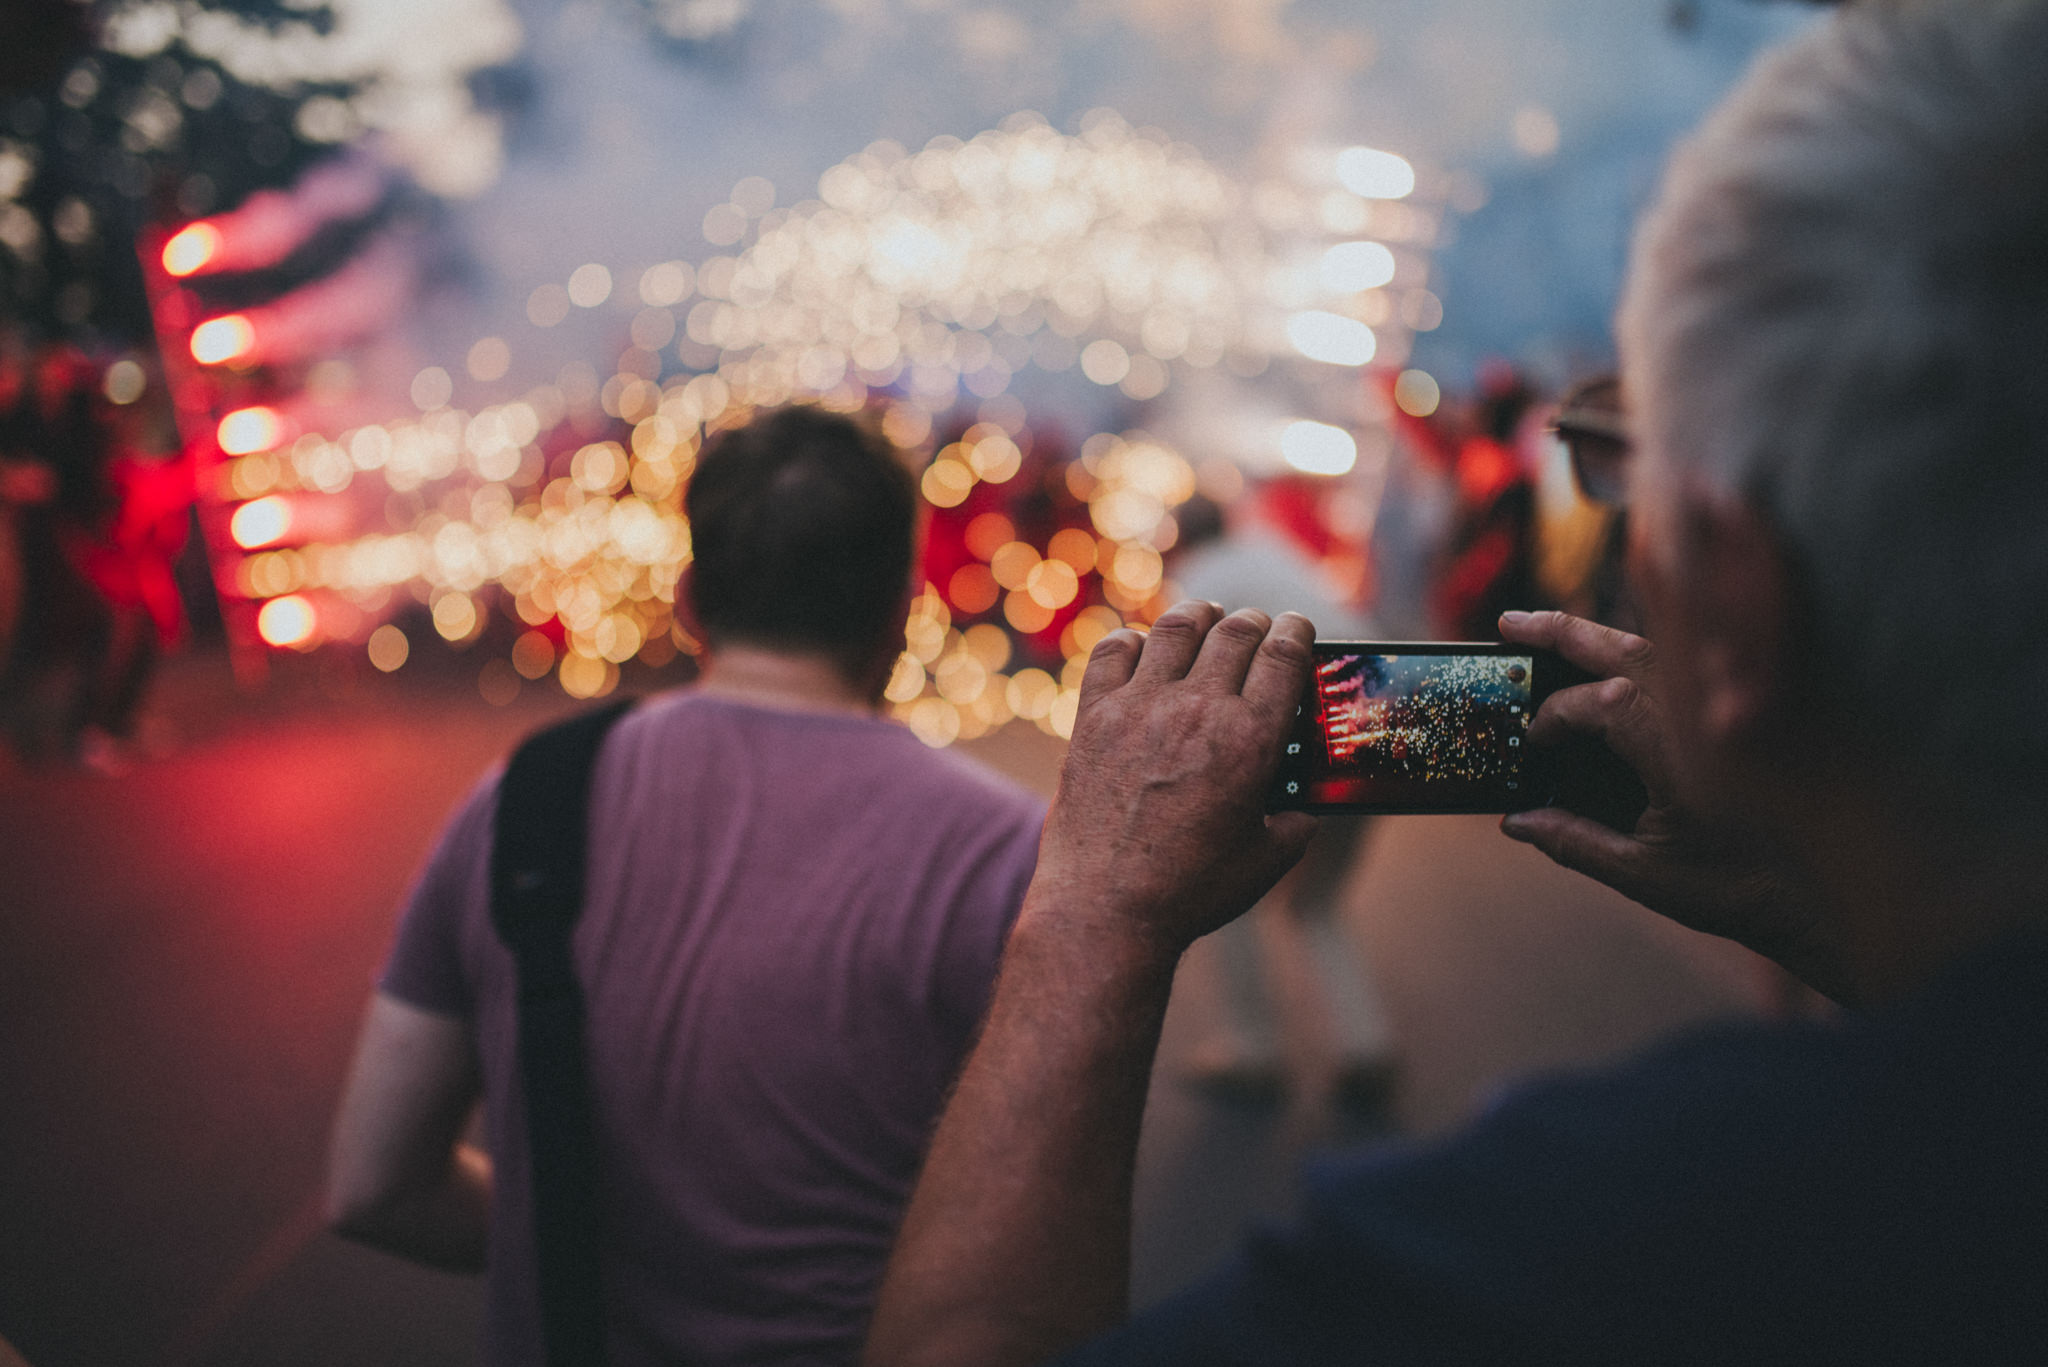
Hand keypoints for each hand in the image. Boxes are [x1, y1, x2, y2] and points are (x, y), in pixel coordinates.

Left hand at [1029, 602, 1319, 956]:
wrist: (1105, 907)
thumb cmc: (1190, 891)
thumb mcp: (1268, 860)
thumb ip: (1296, 822)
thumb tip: (1302, 807)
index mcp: (1252, 740)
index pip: (1285, 655)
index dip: (1297, 632)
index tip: (1297, 628)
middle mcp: (1198, 710)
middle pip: (1235, 632)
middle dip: (1254, 622)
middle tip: (1257, 626)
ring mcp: (1141, 708)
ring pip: (1176, 629)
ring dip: (1199, 616)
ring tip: (1206, 618)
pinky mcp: (1094, 717)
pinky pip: (1112, 652)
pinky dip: (1132, 640)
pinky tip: (1141, 648)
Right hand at [1496, 610, 1826, 984]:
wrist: (1833, 895)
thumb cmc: (1742, 889)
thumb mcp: (1646, 875)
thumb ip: (1575, 843)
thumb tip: (1517, 822)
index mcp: (1681, 754)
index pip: (1603, 704)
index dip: (1556, 717)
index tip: (1533, 738)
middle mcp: (1707, 716)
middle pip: (1625, 649)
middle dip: (1562, 633)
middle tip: (1510, 625)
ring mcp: (1731, 706)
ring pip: (1659, 648)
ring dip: (1603, 636)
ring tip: (1555, 631)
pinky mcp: (1747, 709)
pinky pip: (1689, 663)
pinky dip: (1646, 653)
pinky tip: (1620, 657)